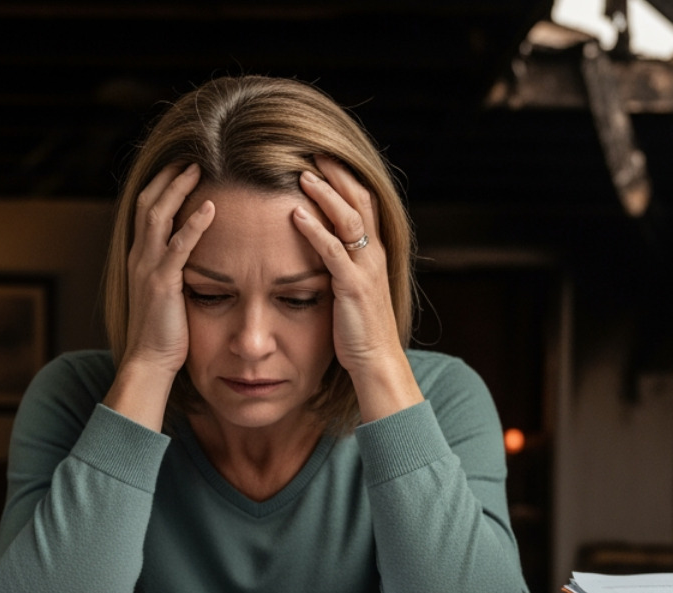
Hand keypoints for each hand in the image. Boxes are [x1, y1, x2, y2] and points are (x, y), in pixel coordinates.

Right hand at [105, 163, 214, 428]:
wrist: (149, 361)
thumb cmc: (165, 333)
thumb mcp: (168, 294)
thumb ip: (176, 271)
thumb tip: (197, 257)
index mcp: (141, 258)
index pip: (148, 210)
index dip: (163, 185)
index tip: (183, 168)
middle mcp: (140, 257)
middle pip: (149, 202)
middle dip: (169, 177)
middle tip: (192, 156)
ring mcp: (148, 268)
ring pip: (158, 216)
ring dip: (178, 189)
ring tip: (198, 168)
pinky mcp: (163, 283)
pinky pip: (178, 246)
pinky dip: (193, 224)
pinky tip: (210, 208)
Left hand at [293, 155, 422, 420]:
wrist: (377, 362)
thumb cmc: (360, 331)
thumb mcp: (352, 290)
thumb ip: (341, 266)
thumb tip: (321, 248)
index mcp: (375, 252)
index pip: (364, 202)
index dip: (345, 177)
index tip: (323, 156)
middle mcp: (375, 254)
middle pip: (360, 199)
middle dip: (337, 173)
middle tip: (313, 150)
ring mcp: (366, 269)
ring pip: (349, 219)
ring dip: (326, 194)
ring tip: (303, 174)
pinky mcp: (352, 287)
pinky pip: (333, 251)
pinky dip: (314, 230)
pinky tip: (295, 216)